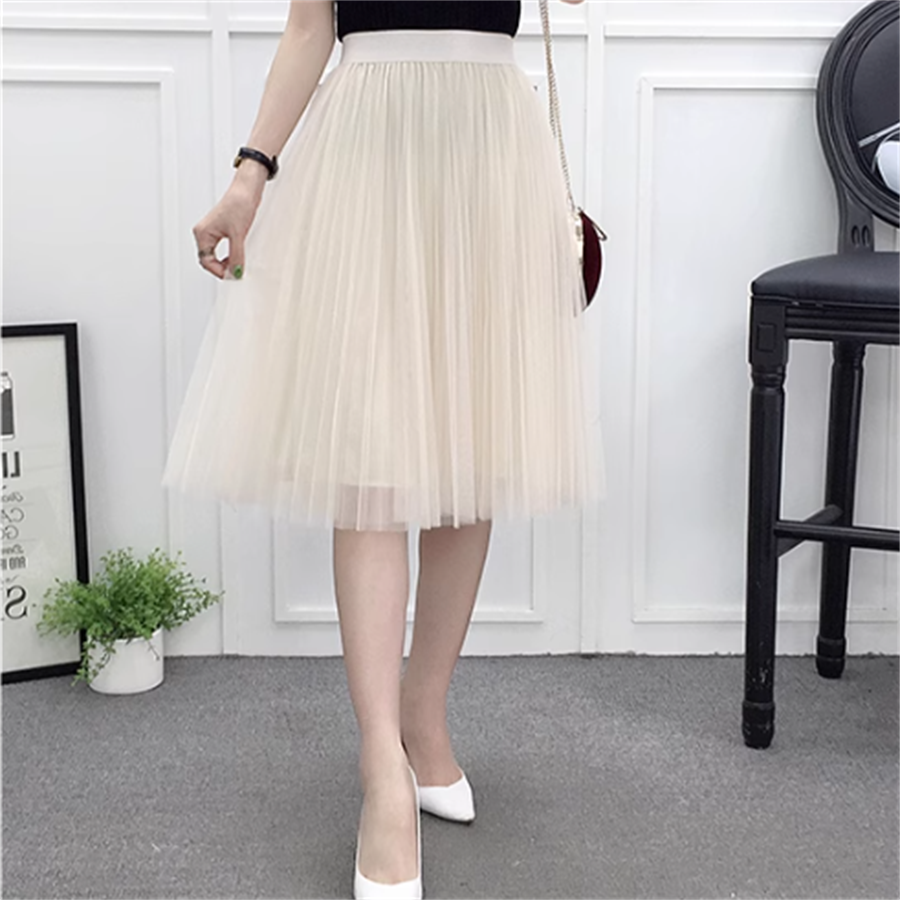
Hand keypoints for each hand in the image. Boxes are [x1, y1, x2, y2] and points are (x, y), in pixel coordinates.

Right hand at [193, 163, 267, 279]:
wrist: (247, 190)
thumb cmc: (239, 205)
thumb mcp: (238, 235)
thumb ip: (236, 256)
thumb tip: (236, 273)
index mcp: (202, 233)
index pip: (205, 261)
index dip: (218, 271)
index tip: (232, 276)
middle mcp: (204, 233)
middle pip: (208, 260)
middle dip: (221, 268)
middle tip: (236, 273)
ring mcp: (211, 232)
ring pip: (214, 256)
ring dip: (225, 263)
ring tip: (238, 265)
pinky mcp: (220, 231)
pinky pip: (221, 250)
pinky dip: (229, 256)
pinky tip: (238, 258)